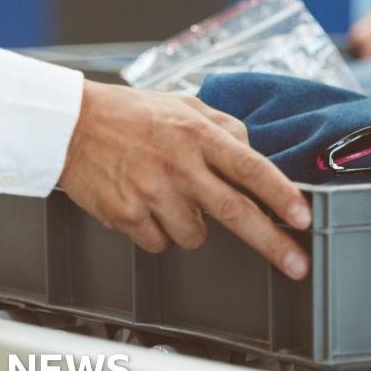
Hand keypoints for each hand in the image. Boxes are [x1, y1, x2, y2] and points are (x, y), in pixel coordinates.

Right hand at [58, 81, 312, 278]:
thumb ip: (224, 127)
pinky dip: (159, 232)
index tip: (303, 217)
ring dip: (193, 226)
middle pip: (235, 212)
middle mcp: (178, 164)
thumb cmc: (130, 114)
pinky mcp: (126, 215)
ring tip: (171, 196)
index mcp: (197, 134)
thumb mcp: (184, 104)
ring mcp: (151, 192)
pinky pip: (160, 244)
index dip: (281, 194)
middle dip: (272, 243)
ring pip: (196, 236)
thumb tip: (254, 152)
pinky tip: (145, 204)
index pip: (250, 167)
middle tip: (297, 266)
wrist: (67, 125)